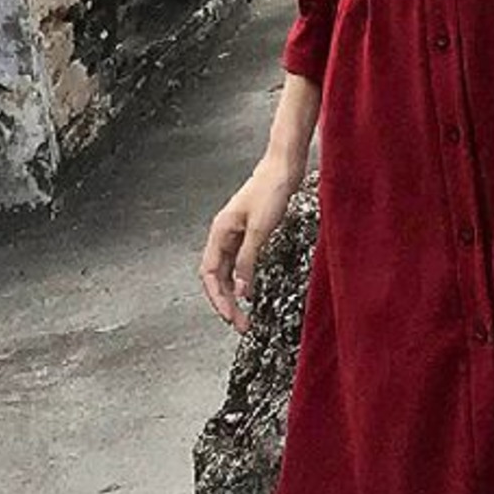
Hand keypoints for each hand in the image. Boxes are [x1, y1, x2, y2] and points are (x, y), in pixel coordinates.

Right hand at [199, 153, 301, 331]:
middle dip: (226, 302)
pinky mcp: (249, 233)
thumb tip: (241, 290)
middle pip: (216, 277)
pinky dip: (243, 279)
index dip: (217, 298)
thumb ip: (248, 260)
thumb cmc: (270, 191)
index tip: (230, 317)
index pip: (209, 274)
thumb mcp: (260, 230)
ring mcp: (236, 234)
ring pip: (227, 271)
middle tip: (241, 325)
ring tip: (245, 315)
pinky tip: (251, 290)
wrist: (284, 168)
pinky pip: (240, 263)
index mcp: (220, 233)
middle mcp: (224, 235)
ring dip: (234, 294)